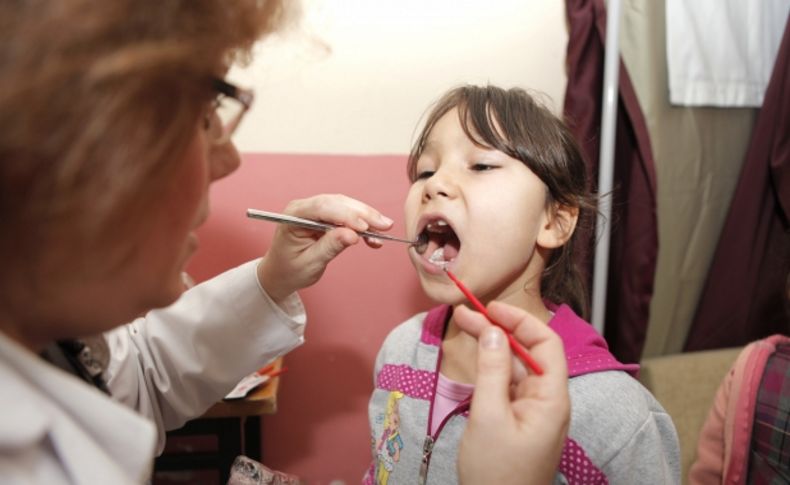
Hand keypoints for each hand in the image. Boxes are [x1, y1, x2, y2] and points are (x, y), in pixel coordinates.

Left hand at [257, 194, 393, 301]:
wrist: (280, 273)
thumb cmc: (290, 270)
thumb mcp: (310, 263)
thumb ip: (330, 247)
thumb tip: (352, 235)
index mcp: (293, 216)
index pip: (322, 208)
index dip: (345, 215)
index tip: (364, 226)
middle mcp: (304, 207)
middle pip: (337, 203)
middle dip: (362, 213)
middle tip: (384, 225)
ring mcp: (315, 209)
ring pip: (345, 206)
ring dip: (366, 217)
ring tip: (384, 229)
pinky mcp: (325, 216)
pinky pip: (346, 214)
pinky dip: (362, 223)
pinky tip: (373, 235)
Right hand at [455, 302, 569, 484]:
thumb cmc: (496, 472)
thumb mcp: (488, 416)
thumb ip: (493, 369)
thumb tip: (493, 331)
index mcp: (552, 398)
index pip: (546, 343)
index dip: (520, 320)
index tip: (489, 308)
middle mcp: (548, 401)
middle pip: (529, 352)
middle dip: (499, 329)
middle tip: (464, 314)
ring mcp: (534, 412)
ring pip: (517, 367)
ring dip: (493, 346)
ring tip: (465, 327)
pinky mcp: (519, 422)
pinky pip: (509, 386)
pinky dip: (492, 368)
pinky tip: (475, 358)